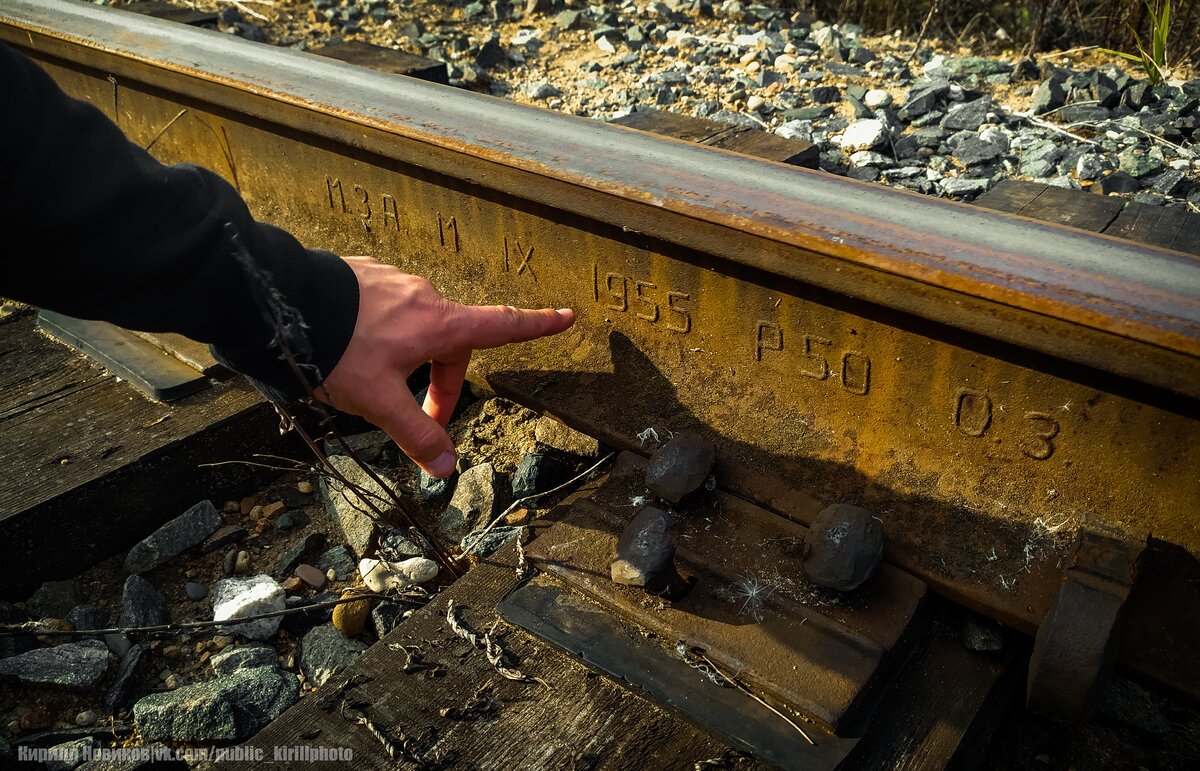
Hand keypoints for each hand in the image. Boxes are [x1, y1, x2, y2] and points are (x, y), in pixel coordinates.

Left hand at [319, 256, 573, 476]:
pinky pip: (384, 310)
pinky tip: (349, 348)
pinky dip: (378, 334)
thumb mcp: (378, 402)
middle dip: (440, 382)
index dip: (537, 326)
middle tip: (416, 418)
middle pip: (450, 344)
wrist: (280, 299)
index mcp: (438, 324)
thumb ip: (415, 434)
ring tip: (366, 379)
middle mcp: (423, 297)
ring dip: (404, 358)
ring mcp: (392, 282)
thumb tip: (447, 468)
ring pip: (413, 328)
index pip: (502, 326)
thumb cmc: (336, 349)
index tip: (566, 317)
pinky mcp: (363, 276)